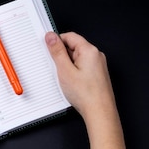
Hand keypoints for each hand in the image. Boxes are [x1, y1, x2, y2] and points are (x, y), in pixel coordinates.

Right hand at [45, 31, 127, 148]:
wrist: (100, 112)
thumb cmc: (86, 94)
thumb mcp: (65, 70)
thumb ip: (57, 51)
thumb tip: (51, 37)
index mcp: (89, 50)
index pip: (70, 36)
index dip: (57, 41)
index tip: (48, 47)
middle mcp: (96, 56)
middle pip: (74, 47)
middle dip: (62, 55)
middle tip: (55, 67)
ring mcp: (98, 66)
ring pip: (78, 58)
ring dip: (68, 65)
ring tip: (64, 78)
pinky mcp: (97, 75)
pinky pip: (83, 67)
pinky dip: (74, 72)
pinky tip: (71, 83)